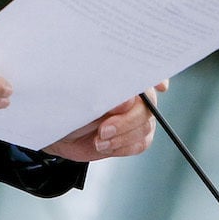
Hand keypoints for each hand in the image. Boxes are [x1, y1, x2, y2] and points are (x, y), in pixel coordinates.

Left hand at [42, 85, 160, 162]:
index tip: (159, 87)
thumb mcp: (80, 101)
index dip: (157, 78)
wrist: (58, 133)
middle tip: (104, 130)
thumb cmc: (67, 109)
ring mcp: (136, 116)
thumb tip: (128, 101)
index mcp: (120, 78)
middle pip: (148, 106)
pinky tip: (104, 145)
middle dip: (127, 121)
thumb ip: (105, 98)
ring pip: (145, 127)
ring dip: (121, 137)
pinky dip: (122, 147)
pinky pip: (141, 143)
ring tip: (98, 140)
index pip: (145, 72)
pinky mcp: (132, 136)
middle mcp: (133, 96)